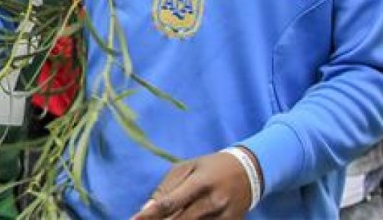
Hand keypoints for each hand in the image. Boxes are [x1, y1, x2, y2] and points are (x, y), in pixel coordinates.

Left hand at [131, 151, 253, 219]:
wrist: (249, 173)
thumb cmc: (210, 168)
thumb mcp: (187, 168)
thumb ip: (166, 188)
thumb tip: (146, 209)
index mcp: (199, 183)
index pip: (170, 203)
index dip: (149, 215)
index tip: (133, 219)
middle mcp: (213, 202)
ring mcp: (223, 217)